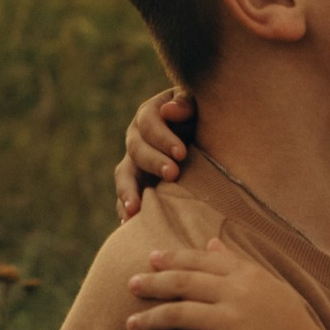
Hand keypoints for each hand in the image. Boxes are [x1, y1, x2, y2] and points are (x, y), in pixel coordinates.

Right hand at [115, 82, 196, 222]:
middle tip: (173, 174)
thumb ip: (186, 103)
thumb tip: (169, 110)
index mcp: (149, 115)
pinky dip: (126, 211)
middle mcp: (137, 139)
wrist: (205, 139)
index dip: (162, 137)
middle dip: (154, 162)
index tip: (181, 152)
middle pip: (136, 149)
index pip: (149, 123)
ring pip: (124, 176)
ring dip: (128, 191)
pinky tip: (130, 226)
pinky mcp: (138, 186)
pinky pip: (126, 198)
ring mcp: (134, 164)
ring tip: (135, 210)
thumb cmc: (203, 118)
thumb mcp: (197, 105)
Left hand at [123, 233, 329, 329]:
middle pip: (183, 283)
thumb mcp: (269, 285)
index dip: (172, 258)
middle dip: (153, 283)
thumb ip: (237, 263)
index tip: (150, 259)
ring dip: (150, 318)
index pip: (201, 260)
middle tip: (130, 285)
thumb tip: (211, 242)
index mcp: (246, 276)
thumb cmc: (291, 325)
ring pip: (178, 314)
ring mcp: (231, 323)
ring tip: (130, 324)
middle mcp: (236, 295)